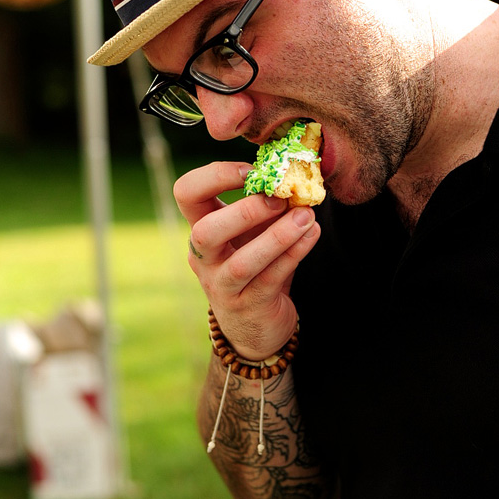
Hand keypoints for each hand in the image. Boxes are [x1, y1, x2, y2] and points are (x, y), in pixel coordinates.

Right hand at [173, 159, 319, 358]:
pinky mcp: (249, 306)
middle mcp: (204, 258)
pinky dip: (293, 254)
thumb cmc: (255, 268)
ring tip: (306, 216)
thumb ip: (267, 208)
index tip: (251, 170)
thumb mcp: (253, 234)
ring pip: (242, 262)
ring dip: (277, 236)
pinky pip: (270, 278)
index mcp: (201, 230)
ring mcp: (223, 286)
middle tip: (279, 198)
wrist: (256, 327)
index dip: (214, 176)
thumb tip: (296, 176)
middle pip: (205, 232)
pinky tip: (311, 234)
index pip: (186, 194)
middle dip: (244, 211)